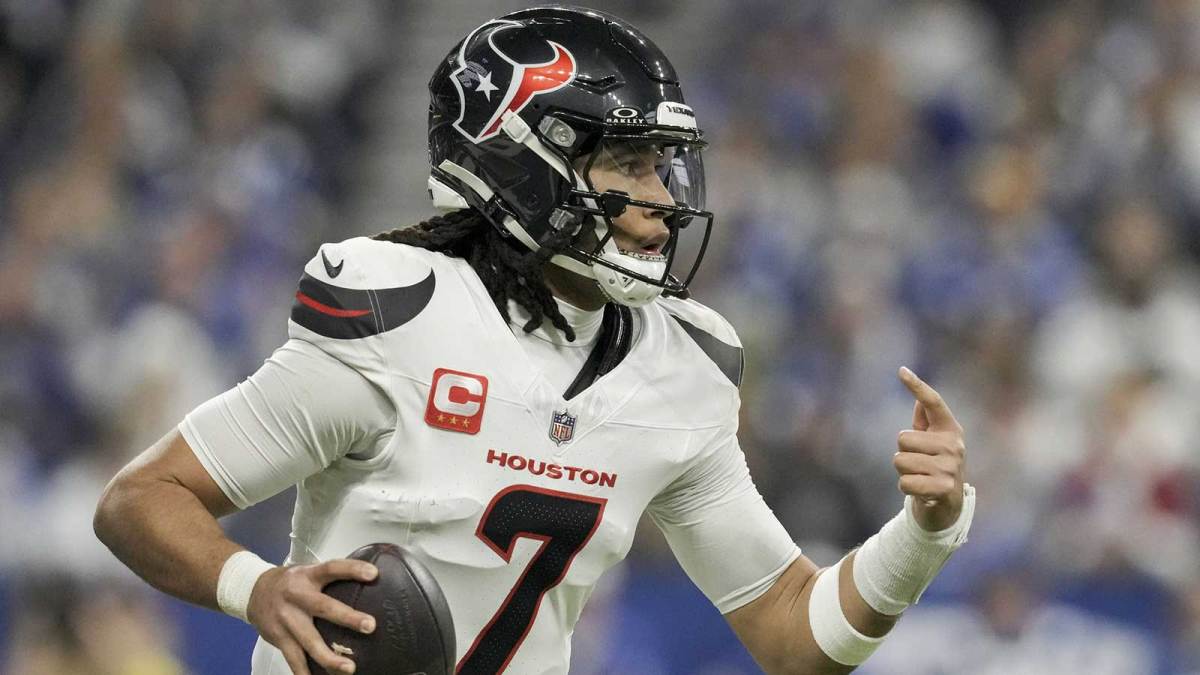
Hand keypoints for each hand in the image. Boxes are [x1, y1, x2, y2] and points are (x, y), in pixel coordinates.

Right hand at [247, 559, 379, 674]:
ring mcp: (287, 619)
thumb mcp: (308, 572)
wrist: (252, 591)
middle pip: (324, 607)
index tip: (373, 574)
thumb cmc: (289, 582)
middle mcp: (297, 596)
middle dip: (348, 618)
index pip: (332, 568)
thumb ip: (330, 578)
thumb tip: (367, 582)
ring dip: (329, 657)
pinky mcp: (279, 638)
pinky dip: (305, 673)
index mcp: (307, 576)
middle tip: (370, 626)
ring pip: (309, 641)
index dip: (352, 569)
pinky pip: (294, 659)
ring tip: (349, 668)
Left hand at [894, 367, 965, 531]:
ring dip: (903, 472)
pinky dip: (906, 488)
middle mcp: (954, 445)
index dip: (917, 386)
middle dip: (902, 453)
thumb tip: (919, 399)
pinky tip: (921, 491)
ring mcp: (951, 467)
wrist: (948, 507)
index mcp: (950, 429)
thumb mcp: (932, 443)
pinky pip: (904, 482)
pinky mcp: (944, 488)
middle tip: (918, 464)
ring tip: (920, 477)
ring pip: (900, 462)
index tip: (901, 371)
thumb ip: (926, 422)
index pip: (933, 402)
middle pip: (902, 439)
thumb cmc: (935, 467)